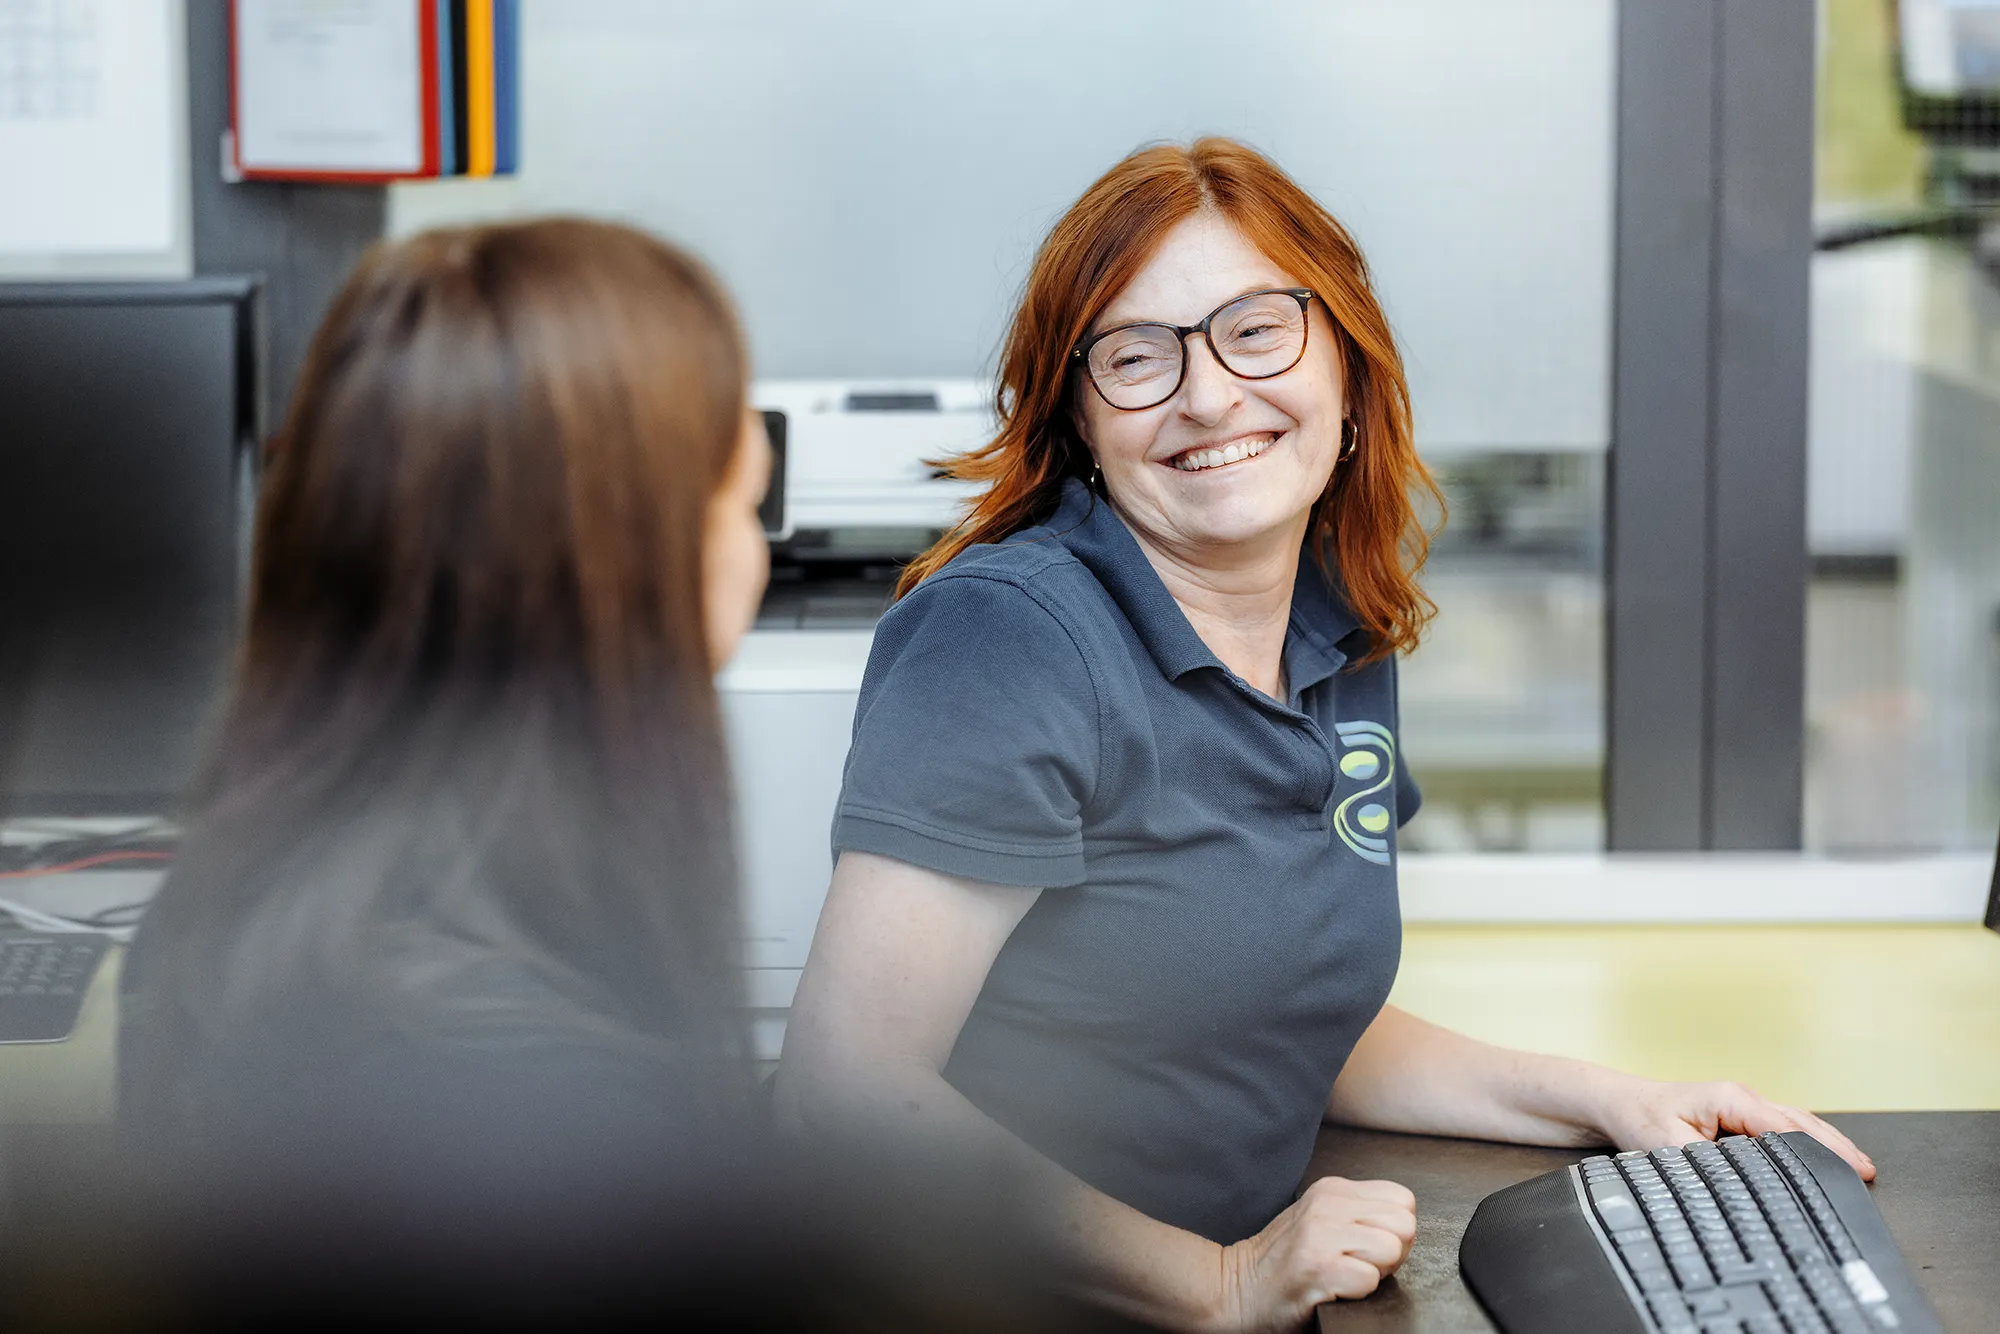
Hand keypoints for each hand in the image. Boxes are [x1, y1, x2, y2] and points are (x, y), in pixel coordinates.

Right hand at [1211, 1175, 1416, 1333]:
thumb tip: (1404, 1227)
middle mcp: (1327, 1205)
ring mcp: (1321, 1234)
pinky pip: (1370, 1280)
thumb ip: (1359, 1213)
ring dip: (1375, 1273)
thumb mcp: (1320, 1219)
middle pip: (1405, 1224)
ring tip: (1344, 1275)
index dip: (1394, 1230)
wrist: (1234, 1288)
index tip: (1367, 1246)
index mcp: (1332, 1189)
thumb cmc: (1282, 1260)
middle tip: (1358, 1263)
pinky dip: (1357, 1293)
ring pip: (1392, 1249)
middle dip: (1392, 1253)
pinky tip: (1332, 1288)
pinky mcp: (1317, 1267)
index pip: (1403, 1200)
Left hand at [1590, 1076, 1875, 1181]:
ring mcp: (1741, 1106)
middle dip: (1834, 1145)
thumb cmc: (1638, 1119)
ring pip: (1794, 1122)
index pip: (1785, 1126)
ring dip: (1826, 1142)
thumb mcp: (1666, 1146)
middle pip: (1800, 1122)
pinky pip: (1780, 1127)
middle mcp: (1742, 1098)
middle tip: (1867, 1171)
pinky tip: (1822, 1154)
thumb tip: (1737, 1180)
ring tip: (1859, 1164)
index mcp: (1731, 1099)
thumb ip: (1705, 1162)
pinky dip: (1806, 1140)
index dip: (1818, 1149)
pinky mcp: (1736, 1117)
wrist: (1616, 1104)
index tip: (1848, 1168)